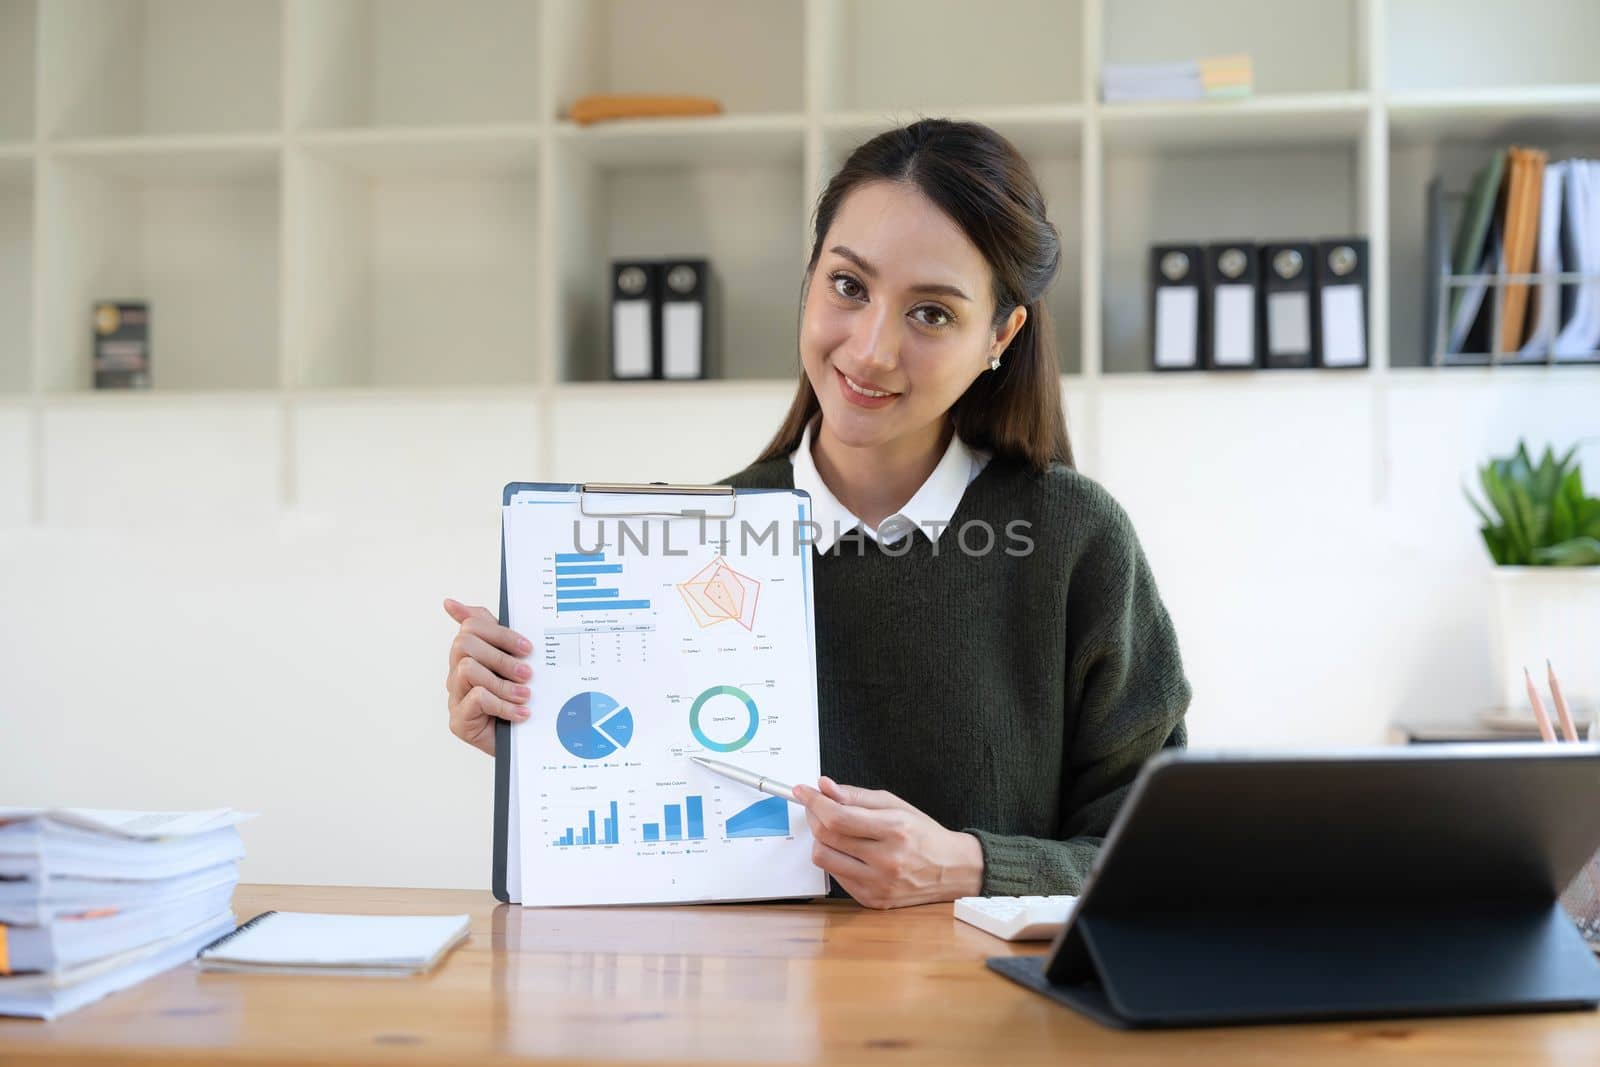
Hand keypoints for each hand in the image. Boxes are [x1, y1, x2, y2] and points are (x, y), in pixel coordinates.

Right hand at [443, 598, 532, 756]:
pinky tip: (520, 713)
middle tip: (528, 673)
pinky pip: (474, 698)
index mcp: (471, 654)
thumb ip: (493, 633)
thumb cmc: (517, 700)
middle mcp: (457, 672)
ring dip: (502, 682)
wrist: (525, 744)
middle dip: (501, 657)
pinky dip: (502, 704)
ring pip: (466, 669)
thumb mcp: (513, 664)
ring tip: (525, 695)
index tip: (527, 647)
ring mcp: (455, 696)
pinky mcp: (459, 721)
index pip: (472, 625)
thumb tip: (453, 604)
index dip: (501, 633)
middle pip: (464, 644)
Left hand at [793, 776, 984, 908]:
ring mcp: (878, 884)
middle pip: (826, 837)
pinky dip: (835, 859)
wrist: (952, 870)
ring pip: (824, 859)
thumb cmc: (924, 834)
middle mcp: (886, 860)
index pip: (838, 817)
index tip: (803, 791)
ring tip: (833, 829)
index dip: (814, 802)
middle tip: (816, 806)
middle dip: (814, 816)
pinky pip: (836, 876)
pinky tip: (848, 850)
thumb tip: (825, 787)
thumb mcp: (896, 805)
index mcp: (894, 830)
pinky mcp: (871, 900)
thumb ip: (857, 796)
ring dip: (820, 839)